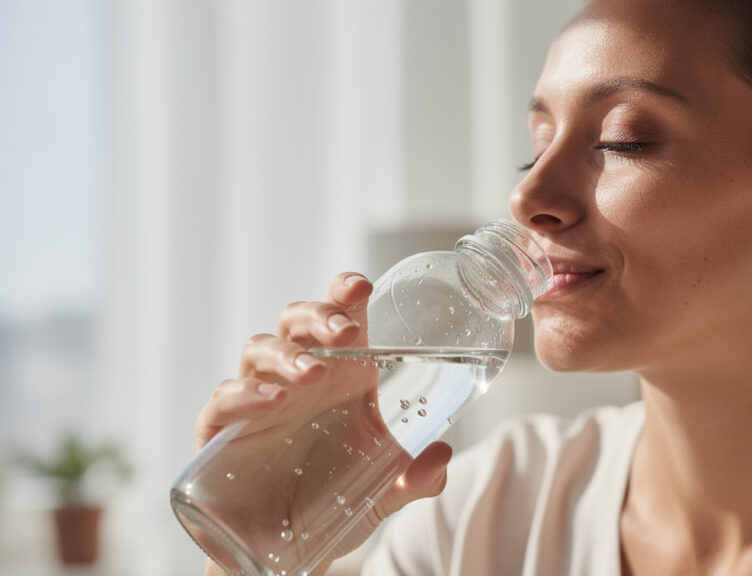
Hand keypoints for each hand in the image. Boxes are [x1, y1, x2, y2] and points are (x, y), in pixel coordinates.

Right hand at [195, 273, 452, 575]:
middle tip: (344, 333)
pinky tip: (269, 401)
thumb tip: (441, 458)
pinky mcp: (221, 429)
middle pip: (297, 321)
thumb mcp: (386, 491)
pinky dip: (243, 393)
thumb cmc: (336, 500)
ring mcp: (258, 399)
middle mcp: (299, 377)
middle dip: (319, 316)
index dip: (346, 293)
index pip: (342, 318)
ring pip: (260, 349)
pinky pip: (224, 398)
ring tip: (313, 372)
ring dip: (287, 354)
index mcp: (343, 375)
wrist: (287, 548)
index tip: (361, 286)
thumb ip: (417, 477)